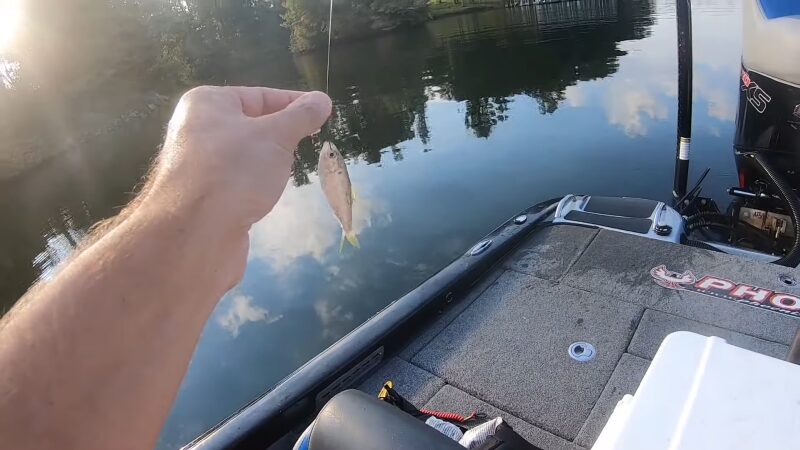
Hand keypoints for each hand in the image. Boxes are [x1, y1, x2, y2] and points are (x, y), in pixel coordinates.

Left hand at [147, 86, 331, 229]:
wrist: (195, 233)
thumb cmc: (235, 171)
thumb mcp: (276, 136)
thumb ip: (301, 116)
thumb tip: (322, 99)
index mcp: (207, 103)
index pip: (260, 95)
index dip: (294, 103)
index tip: (322, 113)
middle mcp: (197, 129)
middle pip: (251, 125)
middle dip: (282, 135)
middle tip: (308, 144)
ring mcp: (198, 164)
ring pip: (245, 155)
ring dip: (269, 162)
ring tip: (287, 171)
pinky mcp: (203, 196)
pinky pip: (237, 180)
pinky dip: (255, 185)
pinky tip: (266, 195)